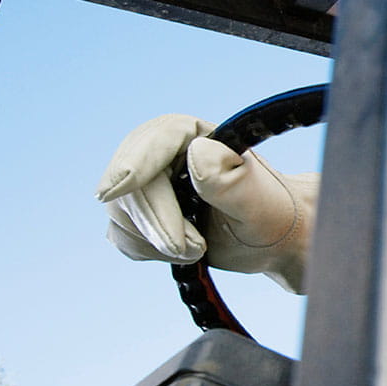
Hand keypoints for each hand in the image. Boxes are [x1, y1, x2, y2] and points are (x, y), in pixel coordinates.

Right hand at [96, 114, 318, 292]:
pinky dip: (148, 249)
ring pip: (121, 212)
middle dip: (157, 221)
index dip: (133, 163)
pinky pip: (123, 234)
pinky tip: (183, 250)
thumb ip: (227, 179)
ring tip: (200, 248)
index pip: (156, 140)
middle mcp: (166, 154)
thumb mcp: (257, 200)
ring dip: (156, 240)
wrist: (273, 238)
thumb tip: (195, 151)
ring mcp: (149, 184)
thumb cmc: (272, 213)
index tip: (114, 192)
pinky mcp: (141, 214)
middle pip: (132, 182)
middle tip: (195, 248)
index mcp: (197, 135)